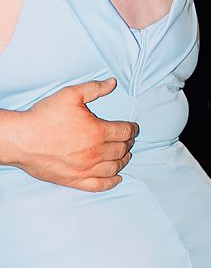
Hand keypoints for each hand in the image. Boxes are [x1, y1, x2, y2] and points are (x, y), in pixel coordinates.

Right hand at [2, 79, 137, 190]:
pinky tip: (117, 177)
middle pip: (121, 149)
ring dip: (123, 160)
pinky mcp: (74, 180)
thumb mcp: (70, 95)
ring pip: (114, 167)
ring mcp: (85, 169)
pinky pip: (99, 185)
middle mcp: (95, 153)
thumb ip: (94, 88)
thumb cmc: (44, 117)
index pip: (124, 132)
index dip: (132, 129)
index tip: (132, 127)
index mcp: (97, 131)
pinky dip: (111, 182)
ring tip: (124, 155)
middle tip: (127, 140)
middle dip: (127, 143)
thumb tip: (113, 83)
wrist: (21, 139)